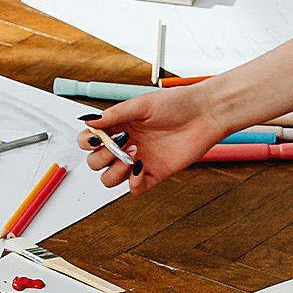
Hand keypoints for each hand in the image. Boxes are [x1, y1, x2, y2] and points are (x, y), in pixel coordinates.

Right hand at [76, 86, 231, 195]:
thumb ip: (114, 115)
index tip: (99, 137)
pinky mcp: (154, 174)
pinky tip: (142, 168)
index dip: (88, 142)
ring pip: (110, 179)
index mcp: (119, 126)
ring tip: (133, 154)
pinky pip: (134, 189)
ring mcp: (138, 160)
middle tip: (122, 144)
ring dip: (115, 171)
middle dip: (103, 157)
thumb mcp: (140, 104)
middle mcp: (125, 144)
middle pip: (96, 163)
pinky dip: (133, 183)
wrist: (205, 114)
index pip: (89, 140)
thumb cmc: (176, 104)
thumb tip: (88, 122)